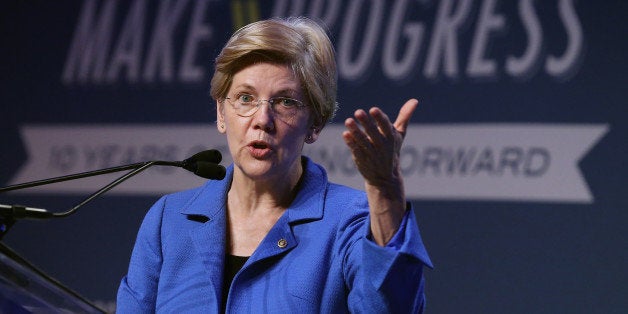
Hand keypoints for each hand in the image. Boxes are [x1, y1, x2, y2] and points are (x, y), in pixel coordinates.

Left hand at [342, 99, 418, 244]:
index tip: (373, 109)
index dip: (380, 118)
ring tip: (348, 121)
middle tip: (358, 111)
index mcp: (391, 138)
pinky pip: (356, 150)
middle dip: (366, 123)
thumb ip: (404, 117)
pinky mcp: (361, 160)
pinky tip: (345, 134)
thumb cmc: (392, 150)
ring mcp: (371, 154)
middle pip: (373, 133)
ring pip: (363, 142)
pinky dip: (351, 143)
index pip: (386, 127)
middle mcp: (382, 146)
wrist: (385, 178)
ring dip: (356, 131)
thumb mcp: (399, 135)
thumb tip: (414, 100)